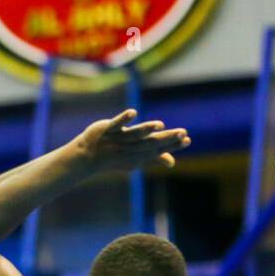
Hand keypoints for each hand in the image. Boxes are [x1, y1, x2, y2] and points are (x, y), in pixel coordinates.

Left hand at [70, 109, 190, 173]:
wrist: (87, 158)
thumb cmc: (114, 158)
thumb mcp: (135, 159)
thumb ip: (154, 158)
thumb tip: (172, 163)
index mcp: (138, 155)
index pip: (158, 150)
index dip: (172, 145)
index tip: (187, 139)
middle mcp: (130, 148)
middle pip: (150, 143)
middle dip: (166, 138)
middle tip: (182, 133)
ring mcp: (118, 140)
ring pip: (134, 135)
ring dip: (147, 129)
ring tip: (160, 124)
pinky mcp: (107, 131)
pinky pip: (116, 124)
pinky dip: (124, 119)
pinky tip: (133, 113)